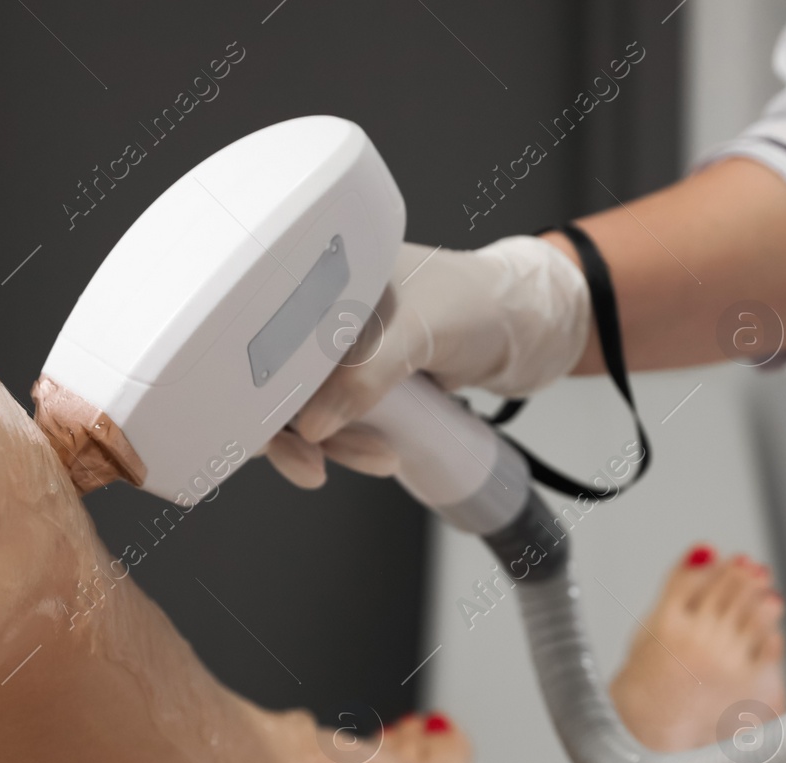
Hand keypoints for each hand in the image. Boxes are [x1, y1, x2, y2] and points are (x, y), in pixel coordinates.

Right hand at [266, 237, 589, 487]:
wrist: (528, 327)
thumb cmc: (481, 302)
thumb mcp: (420, 330)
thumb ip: (366, 374)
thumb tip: (313, 425)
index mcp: (322, 275)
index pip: (263, 332)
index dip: (258, 384)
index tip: (278, 429)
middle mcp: (324, 311)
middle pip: (276, 378)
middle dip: (294, 429)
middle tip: (314, 465)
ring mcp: (344, 348)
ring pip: (308, 407)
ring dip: (333, 443)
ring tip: (376, 457)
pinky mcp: (366, 379)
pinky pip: (338, 418)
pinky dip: (351, 443)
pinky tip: (379, 453)